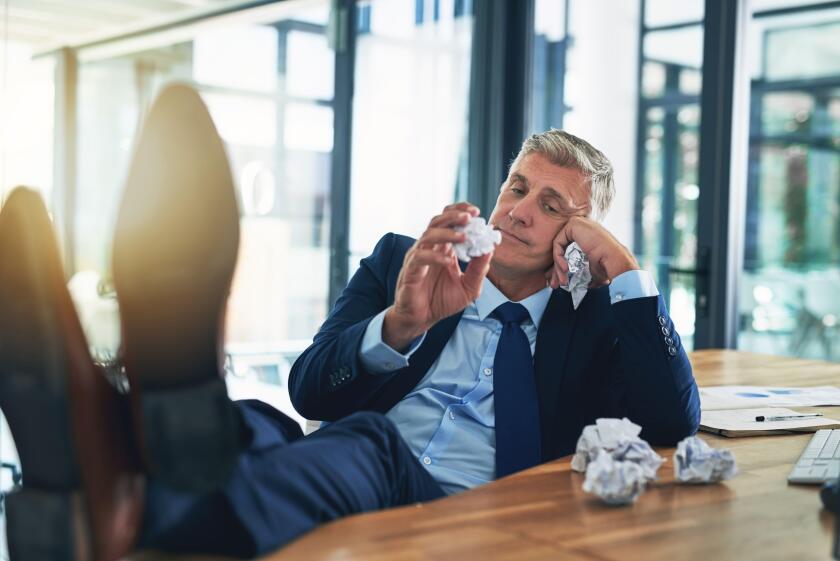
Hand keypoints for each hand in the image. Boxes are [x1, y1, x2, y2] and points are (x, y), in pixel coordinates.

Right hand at [383, 203, 492, 350]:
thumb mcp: (469, 287)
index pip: (448, 220)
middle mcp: (429, 248)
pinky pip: (420, 258)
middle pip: (437, 221)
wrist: (422, 320)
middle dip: (454, 216)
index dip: (460, 212)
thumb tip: (490, 250)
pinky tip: (449, 261)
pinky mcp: (410, 272)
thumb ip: (479, 270)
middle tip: (470, 217)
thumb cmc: (442, 301)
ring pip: (428, 235)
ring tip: (464, 236)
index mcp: (443, 248)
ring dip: (447, 233)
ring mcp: (418, 258)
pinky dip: (435, 256)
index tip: (476, 212)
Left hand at [546, 216, 638, 289]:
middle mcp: (584, 228)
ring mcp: (579, 224)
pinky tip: (565, 268)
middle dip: (556, 269)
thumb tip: (565, 280)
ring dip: (557, 267)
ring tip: (561, 281)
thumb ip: (578, 271)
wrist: (615, 261)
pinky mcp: (574, 224)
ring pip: (559, 248)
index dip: (561, 266)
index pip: (568, 250)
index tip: (559, 281)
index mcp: (588, 237)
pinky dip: (558, 257)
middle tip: (554, 284)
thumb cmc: (608, 267)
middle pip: (562, 249)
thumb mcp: (590, 270)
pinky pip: (558, 243)